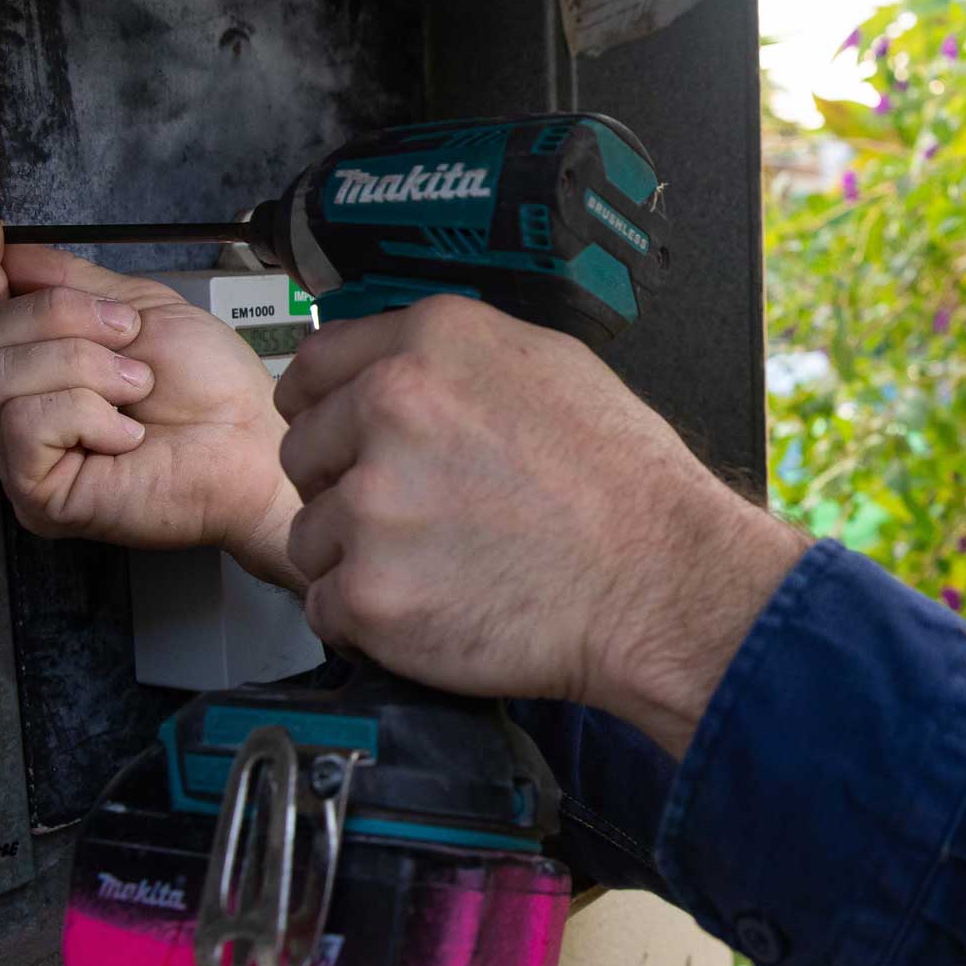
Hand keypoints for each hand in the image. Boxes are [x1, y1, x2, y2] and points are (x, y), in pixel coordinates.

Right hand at [0, 198, 301, 585]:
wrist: (255, 441)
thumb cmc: (212, 386)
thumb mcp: (138, 307)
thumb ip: (65, 280)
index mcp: (37, 360)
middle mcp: (17, 408)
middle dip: (58, 317)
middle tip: (127, 338)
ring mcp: (21, 455)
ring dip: (81, 365)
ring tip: (135, 386)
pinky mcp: (36, 494)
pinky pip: (23, 422)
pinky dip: (85, 413)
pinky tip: (126, 433)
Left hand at [275, 296, 807, 755]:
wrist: (663, 582)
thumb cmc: (626, 486)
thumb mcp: (551, 366)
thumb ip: (456, 361)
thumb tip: (400, 369)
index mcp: (430, 344)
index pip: (312, 367)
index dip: (320, 410)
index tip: (334, 438)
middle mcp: (390, 408)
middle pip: (302, 455)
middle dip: (342, 489)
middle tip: (412, 519)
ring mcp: (373, 503)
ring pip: (310, 537)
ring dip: (355, 559)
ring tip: (438, 570)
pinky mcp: (371, 591)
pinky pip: (327, 608)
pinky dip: (367, 621)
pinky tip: (433, 609)